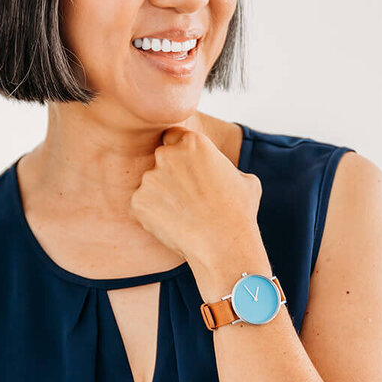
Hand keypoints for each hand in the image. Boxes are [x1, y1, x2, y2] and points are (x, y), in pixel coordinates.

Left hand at [129, 127, 261, 266]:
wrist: (224, 245)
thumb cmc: (238, 213)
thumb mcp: (244, 179)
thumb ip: (223, 166)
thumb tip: (221, 170)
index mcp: (193, 142)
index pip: (174, 136)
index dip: (180, 152)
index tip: (187, 168)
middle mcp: (167, 155)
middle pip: (162, 158)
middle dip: (170, 173)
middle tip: (187, 196)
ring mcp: (149, 179)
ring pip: (151, 183)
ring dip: (161, 194)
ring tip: (183, 215)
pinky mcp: (138, 202)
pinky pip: (142, 204)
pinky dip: (153, 214)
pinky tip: (173, 225)